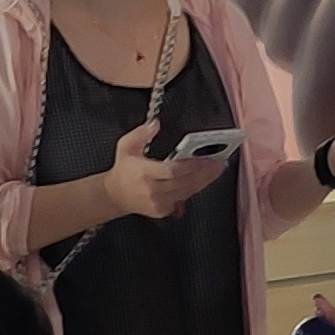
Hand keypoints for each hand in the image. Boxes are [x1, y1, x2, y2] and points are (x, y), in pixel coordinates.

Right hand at [95, 119, 228, 219]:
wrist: (115, 195)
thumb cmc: (124, 170)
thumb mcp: (126, 146)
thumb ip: (141, 134)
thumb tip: (155, 124)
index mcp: (144, 173)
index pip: (173, 170)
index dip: (192, 165)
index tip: (206, 158)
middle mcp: (153, 190)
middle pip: (185, 182)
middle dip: (205, 172)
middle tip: (219, 162)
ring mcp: (159, 203)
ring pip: (187, 191)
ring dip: (204, 180)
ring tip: (217, 169)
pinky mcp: (163, 210)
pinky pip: (183, 198)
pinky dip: (195, 188)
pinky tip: (204, 179)